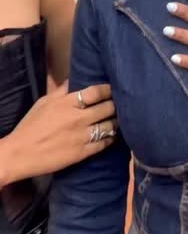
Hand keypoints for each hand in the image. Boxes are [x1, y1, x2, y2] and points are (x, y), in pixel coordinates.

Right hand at [1, 84, 115, 184]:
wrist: (19, 154)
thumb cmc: (30, 126)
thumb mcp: (43, 102)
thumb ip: (61, 91)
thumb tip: (73, 79)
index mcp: (68, 103)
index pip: (96, 92)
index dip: (108, 89)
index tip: (114, 88)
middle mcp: (78, 118)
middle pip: (107, 108)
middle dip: (115, 105)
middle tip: (120, 104)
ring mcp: (82, 136)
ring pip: (109, 126)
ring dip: (116, 122)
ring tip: (119, 119)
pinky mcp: (82, 153)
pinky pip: (104, 143)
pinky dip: (111, 138)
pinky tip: (112, 135)